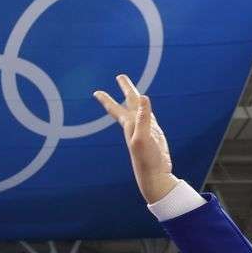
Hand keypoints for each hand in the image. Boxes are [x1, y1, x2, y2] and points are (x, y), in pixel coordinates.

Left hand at [93, 74, 177, 203]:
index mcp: (129, 125)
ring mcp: (146, 129)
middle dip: (125, 89)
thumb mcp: (143, 137)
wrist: (154, 175)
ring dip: (136, 100)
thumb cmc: (146, 160)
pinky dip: (148, 110)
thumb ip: (143, 117)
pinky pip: (150, 117)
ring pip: (139, 109)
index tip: (96, 92)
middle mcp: (136, 126)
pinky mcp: (155, 134)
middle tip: (120, 76)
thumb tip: (143, 97)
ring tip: (134, 91)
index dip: (107, 99)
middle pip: (129, 103)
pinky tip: (147, 110)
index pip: (116, 108)